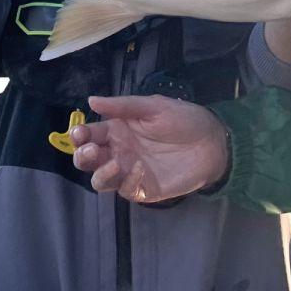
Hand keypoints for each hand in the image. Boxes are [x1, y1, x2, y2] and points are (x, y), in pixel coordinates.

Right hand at [69, 95, 229, 203]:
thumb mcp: (154, 106)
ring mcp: (128, 172)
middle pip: (87, 160)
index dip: (78, 134)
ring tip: (114, 162)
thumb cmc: (184, 120)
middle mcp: (118, 151)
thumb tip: (91, 100)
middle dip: (82, 156)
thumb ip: (123, 106)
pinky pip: (123, 190)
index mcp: (117, 129)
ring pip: (99, 180)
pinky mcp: (141, 188)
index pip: (89, 134)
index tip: (79, 133)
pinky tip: (137, 169)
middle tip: (90, 150)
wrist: (212, 143)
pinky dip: (124, 182)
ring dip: (99, 173)